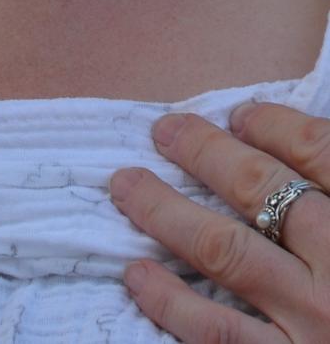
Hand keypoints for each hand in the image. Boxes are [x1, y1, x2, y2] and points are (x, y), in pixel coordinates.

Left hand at [109, 102, 329, 340]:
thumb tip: (298, 156)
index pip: (319, 151)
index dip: (274, 125)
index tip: (240, 115)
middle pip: (264, 190)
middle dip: (206, 152)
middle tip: (164, 131)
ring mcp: (315, 326)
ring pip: (227, 252)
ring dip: (167, 213)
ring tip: (126, 186)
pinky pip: (218, 336)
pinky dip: (171, 304)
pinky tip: (138, 276)